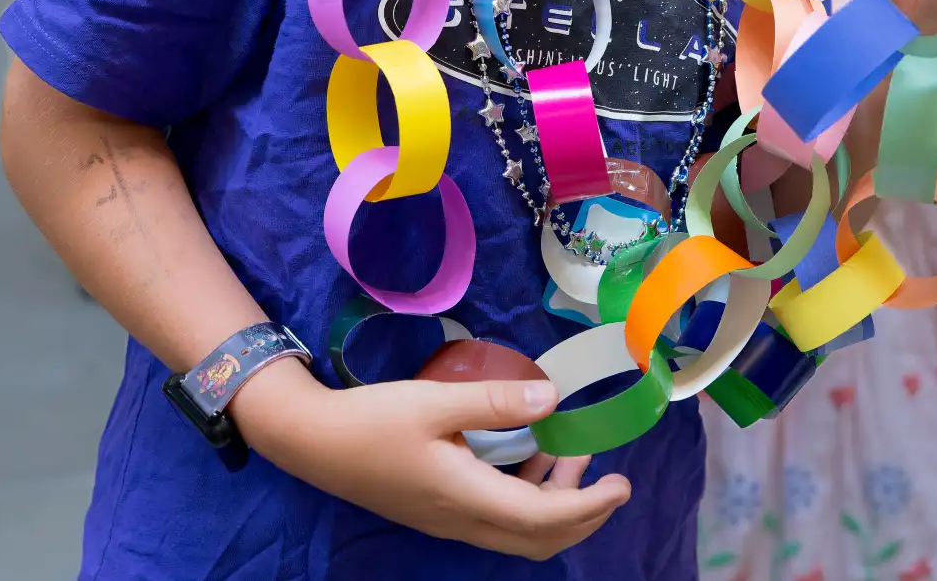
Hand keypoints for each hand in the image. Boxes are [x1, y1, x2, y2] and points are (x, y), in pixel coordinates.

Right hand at [233, 358, 630, 558]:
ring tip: (569, 450)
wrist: (315, 443)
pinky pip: (498, 518)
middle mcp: (463, 521)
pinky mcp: (439, 509)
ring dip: (554, 502)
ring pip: (519, 532)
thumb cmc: (374, 420)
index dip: (588, 505)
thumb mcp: (435, 401)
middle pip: (538, 538)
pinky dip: (526, 495)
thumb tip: (554, 397)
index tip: (621, 484)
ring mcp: (450, 520)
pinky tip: (527, 453)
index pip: (542, 519)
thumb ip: (495, 402)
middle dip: (582, 514)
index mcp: (466, 498)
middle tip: (608, 476)